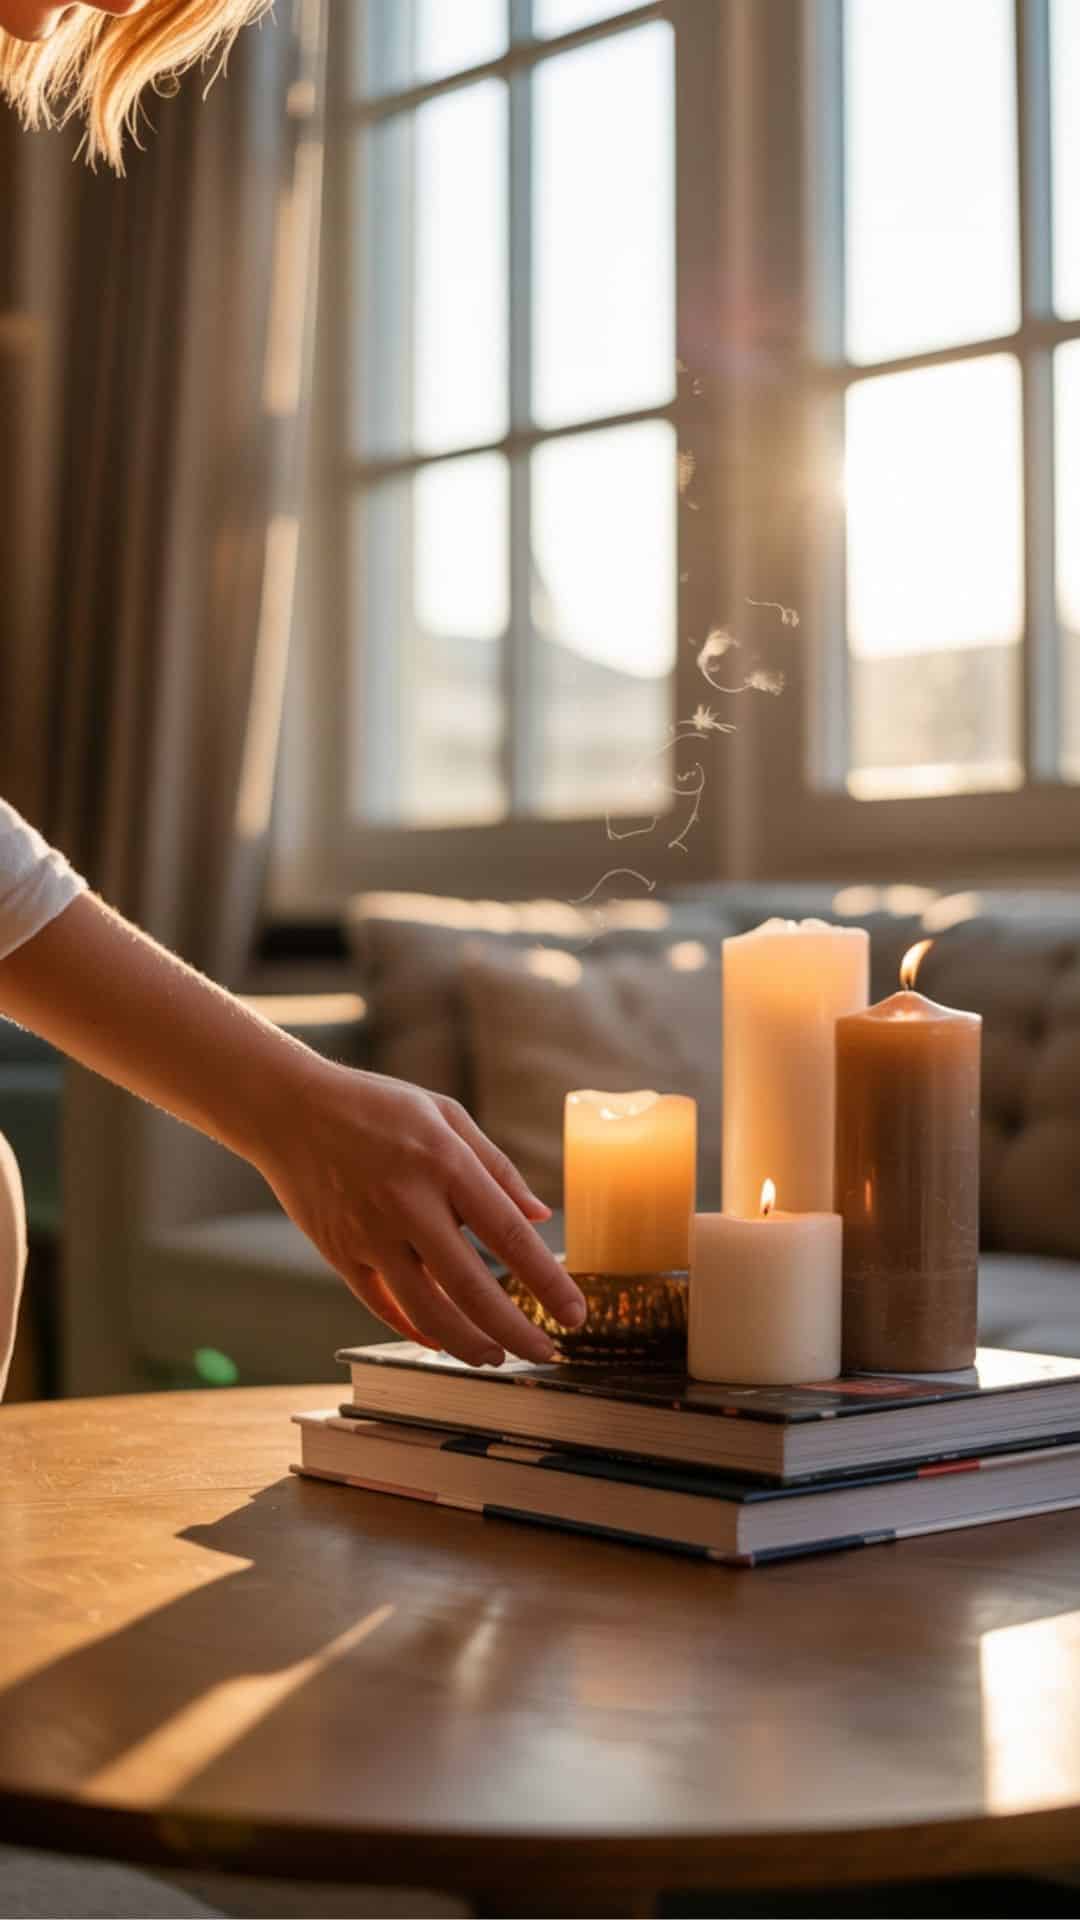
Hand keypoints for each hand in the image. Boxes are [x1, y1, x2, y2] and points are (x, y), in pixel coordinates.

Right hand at [258, 1058, 585, 1366]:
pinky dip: (415, 1329)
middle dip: (515, 1330)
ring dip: (468, 1343)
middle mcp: (408, 1202)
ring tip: (495, 1357)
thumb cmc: (377, 1106)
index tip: (575, 1314)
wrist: (288, 1108)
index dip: (546, 1281)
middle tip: (545, 1353)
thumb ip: (496, 1168)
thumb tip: (539, 1216)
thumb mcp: (445, 1115)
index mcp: (444, 1162)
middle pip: (471, 1287)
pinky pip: (383, 1306)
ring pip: (426, 1310)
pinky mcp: (340, 1253)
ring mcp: (370, 1233)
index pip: (508, 1235)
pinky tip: (441, 1339)